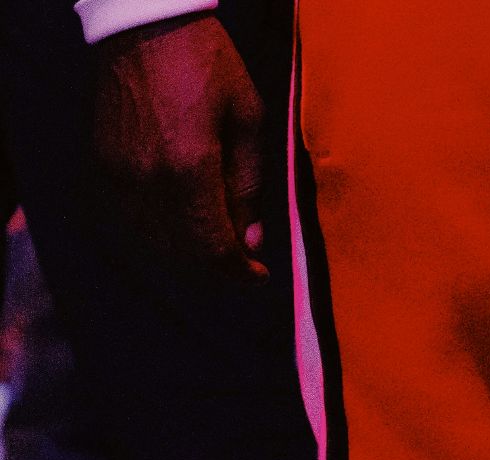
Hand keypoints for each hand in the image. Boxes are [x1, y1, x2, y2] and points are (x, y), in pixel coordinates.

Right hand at [94, 13, 267, 279]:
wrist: (145, 27)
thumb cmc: (207, 65)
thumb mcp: (248, 121)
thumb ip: (248, 185)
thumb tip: (251, 238)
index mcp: (190, 169)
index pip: (213, 247)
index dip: (239, 271)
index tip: (258, 275)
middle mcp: (147, 180)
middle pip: (182, 252)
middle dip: (216, 265)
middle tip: (242, 261)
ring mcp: (119, 174)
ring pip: (153, 240)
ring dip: (187, 252)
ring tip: (216, 241)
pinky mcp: (103, 164)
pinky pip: (130, 218)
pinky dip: (158, 231)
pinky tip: (182, 221)